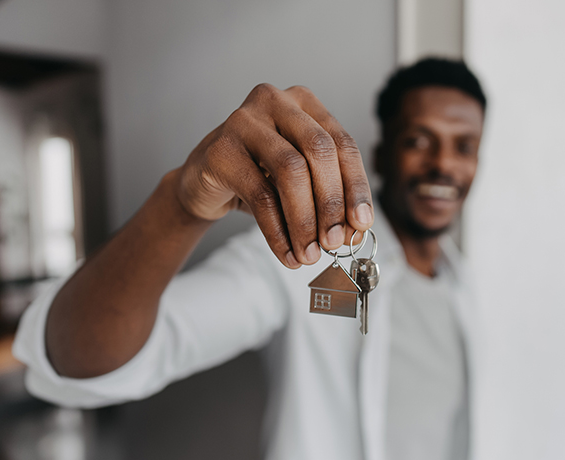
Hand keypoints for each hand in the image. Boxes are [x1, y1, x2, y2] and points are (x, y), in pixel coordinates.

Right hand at [175, 84, 373, 268]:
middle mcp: (276, 101)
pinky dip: (277, 231)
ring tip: (309, 254)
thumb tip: (354, 232)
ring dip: (305, 220)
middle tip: (335, 242)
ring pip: (290, 171)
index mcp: (305, 103)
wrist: (203, 182)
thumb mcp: (301, 182)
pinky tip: (286, 253)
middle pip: (319, 151)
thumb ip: (329, 198)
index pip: (343, 144)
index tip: (362, 224)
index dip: (356, 187)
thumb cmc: (261, 177)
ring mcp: (244, 121)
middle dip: (332, 202)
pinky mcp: (220, 149)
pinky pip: (259, 195)